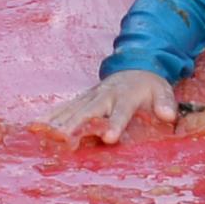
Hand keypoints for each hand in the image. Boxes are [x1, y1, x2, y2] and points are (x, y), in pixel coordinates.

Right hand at [42, 69, 176, 144]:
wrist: (134, 65)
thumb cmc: (149, 84)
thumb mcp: (163, 89)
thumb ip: (166, 102)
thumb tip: (167, 115)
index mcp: (125, 95)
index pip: (120, 111)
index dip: (115, 124)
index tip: (109, 137)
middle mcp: (104, 96)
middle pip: (88, 111)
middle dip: (75, 125)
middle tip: (63, 138)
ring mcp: (90, 97)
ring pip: (72, 110)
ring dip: (58, 121)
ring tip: (45, 134)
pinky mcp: (82, 99)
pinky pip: (64, 108)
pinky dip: (50, 116)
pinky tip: (36, 126)